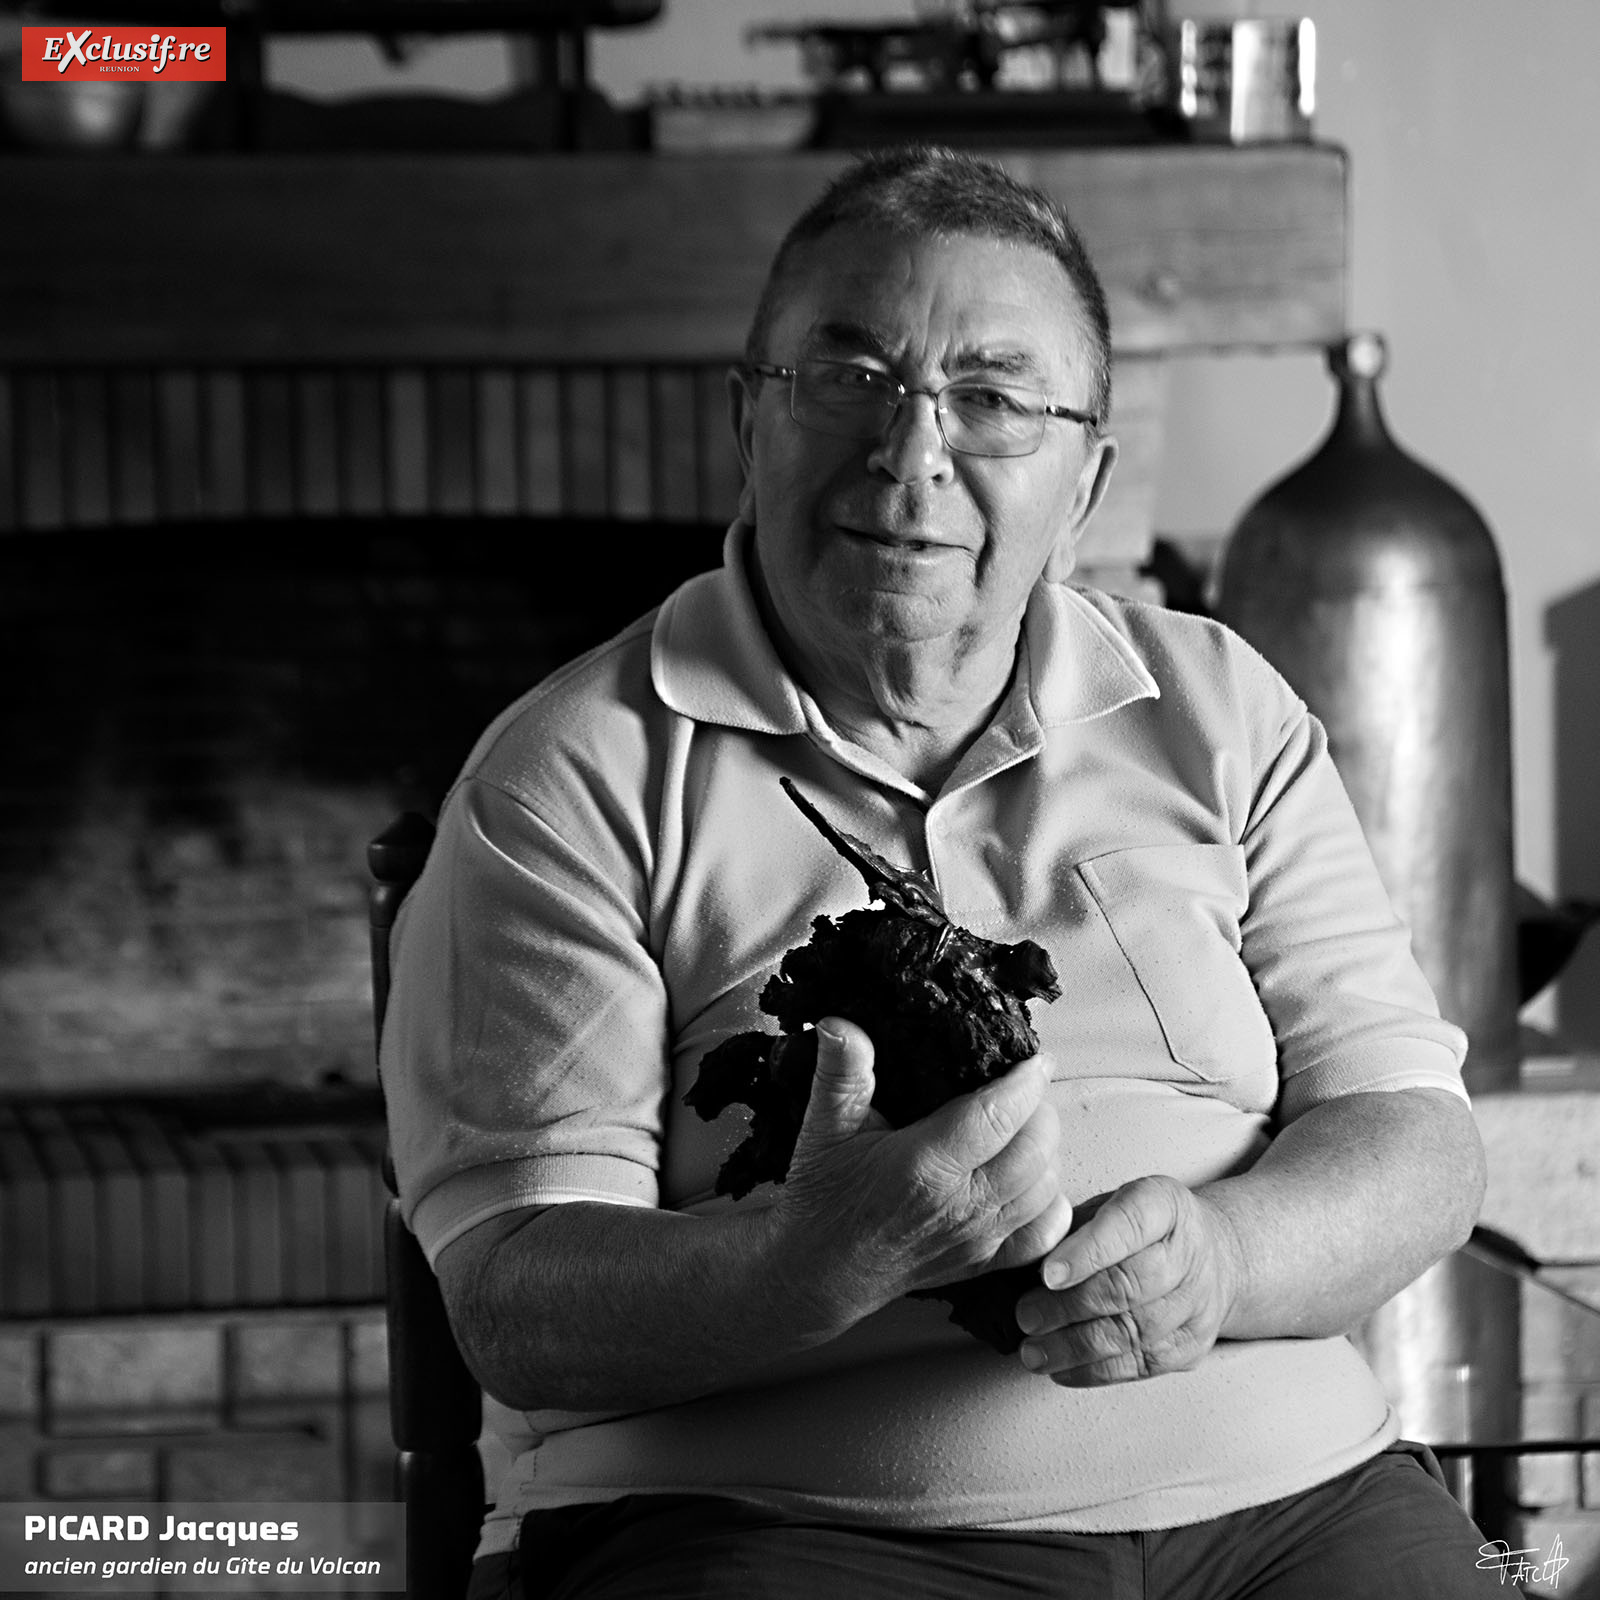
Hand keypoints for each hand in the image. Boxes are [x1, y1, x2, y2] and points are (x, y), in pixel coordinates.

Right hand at [772, 1017, 1073, 1322]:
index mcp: (923, 1165)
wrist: (820, 1273)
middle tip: (1023, 1088)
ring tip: (1025, 1126)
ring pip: (1046, 1188)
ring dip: (1046, 1152)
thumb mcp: (822, 1129)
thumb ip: (840, 1074)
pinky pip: (1042, 1235)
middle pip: (1036, 1149)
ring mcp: (977, 1239)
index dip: (1027, 1082)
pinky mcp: (983, 1263)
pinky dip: (1050, 1204)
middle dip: (1040, 1110)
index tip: (1037, 1058)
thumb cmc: (823, 1199)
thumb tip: (840, 1024)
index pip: (999, 1115)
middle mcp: (960, 1205)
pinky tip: (1033, 1181)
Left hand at [1012, 1175, 1242, 1384]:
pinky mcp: (1191, 1346)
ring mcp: (1196, 1304)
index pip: (1127, 1225)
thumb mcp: (1111, 1203)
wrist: (1212, 1257)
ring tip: (1033, 1352)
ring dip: (1075, 1346)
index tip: (1046, 1275)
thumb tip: (1026, 1258)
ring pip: (1132, 1332)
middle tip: (1026, 1316)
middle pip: (1128, 1285)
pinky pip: (1140, 1364)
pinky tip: (1061, 1368)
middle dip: (1069, 1306)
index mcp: (1165, 1205)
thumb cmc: (1143, 1228)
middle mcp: (1189, 1253)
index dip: (1085, 1252)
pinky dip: (1094, 1371)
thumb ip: (1074, 1225)